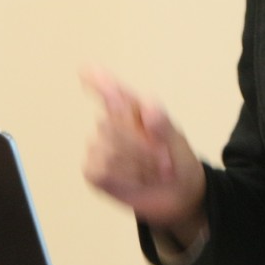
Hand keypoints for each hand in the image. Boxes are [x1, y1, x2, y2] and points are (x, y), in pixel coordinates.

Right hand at [81, 67, 206, 240]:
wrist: (178, 195)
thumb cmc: (177, 161)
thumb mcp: (178, 143)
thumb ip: (163, 125)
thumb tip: (149, 108)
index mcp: (134, 109)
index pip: (111, 91)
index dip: (98, 81)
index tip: (86, 69)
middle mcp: (113, 123)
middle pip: (111, 124)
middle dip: (142, 146)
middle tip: (165, 160)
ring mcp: (100, 146)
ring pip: (108, 150)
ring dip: (137, 166)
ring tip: (153, 172)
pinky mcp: (94, 170)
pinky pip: (100, 170)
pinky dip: (123, 178)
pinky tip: (136, 180)